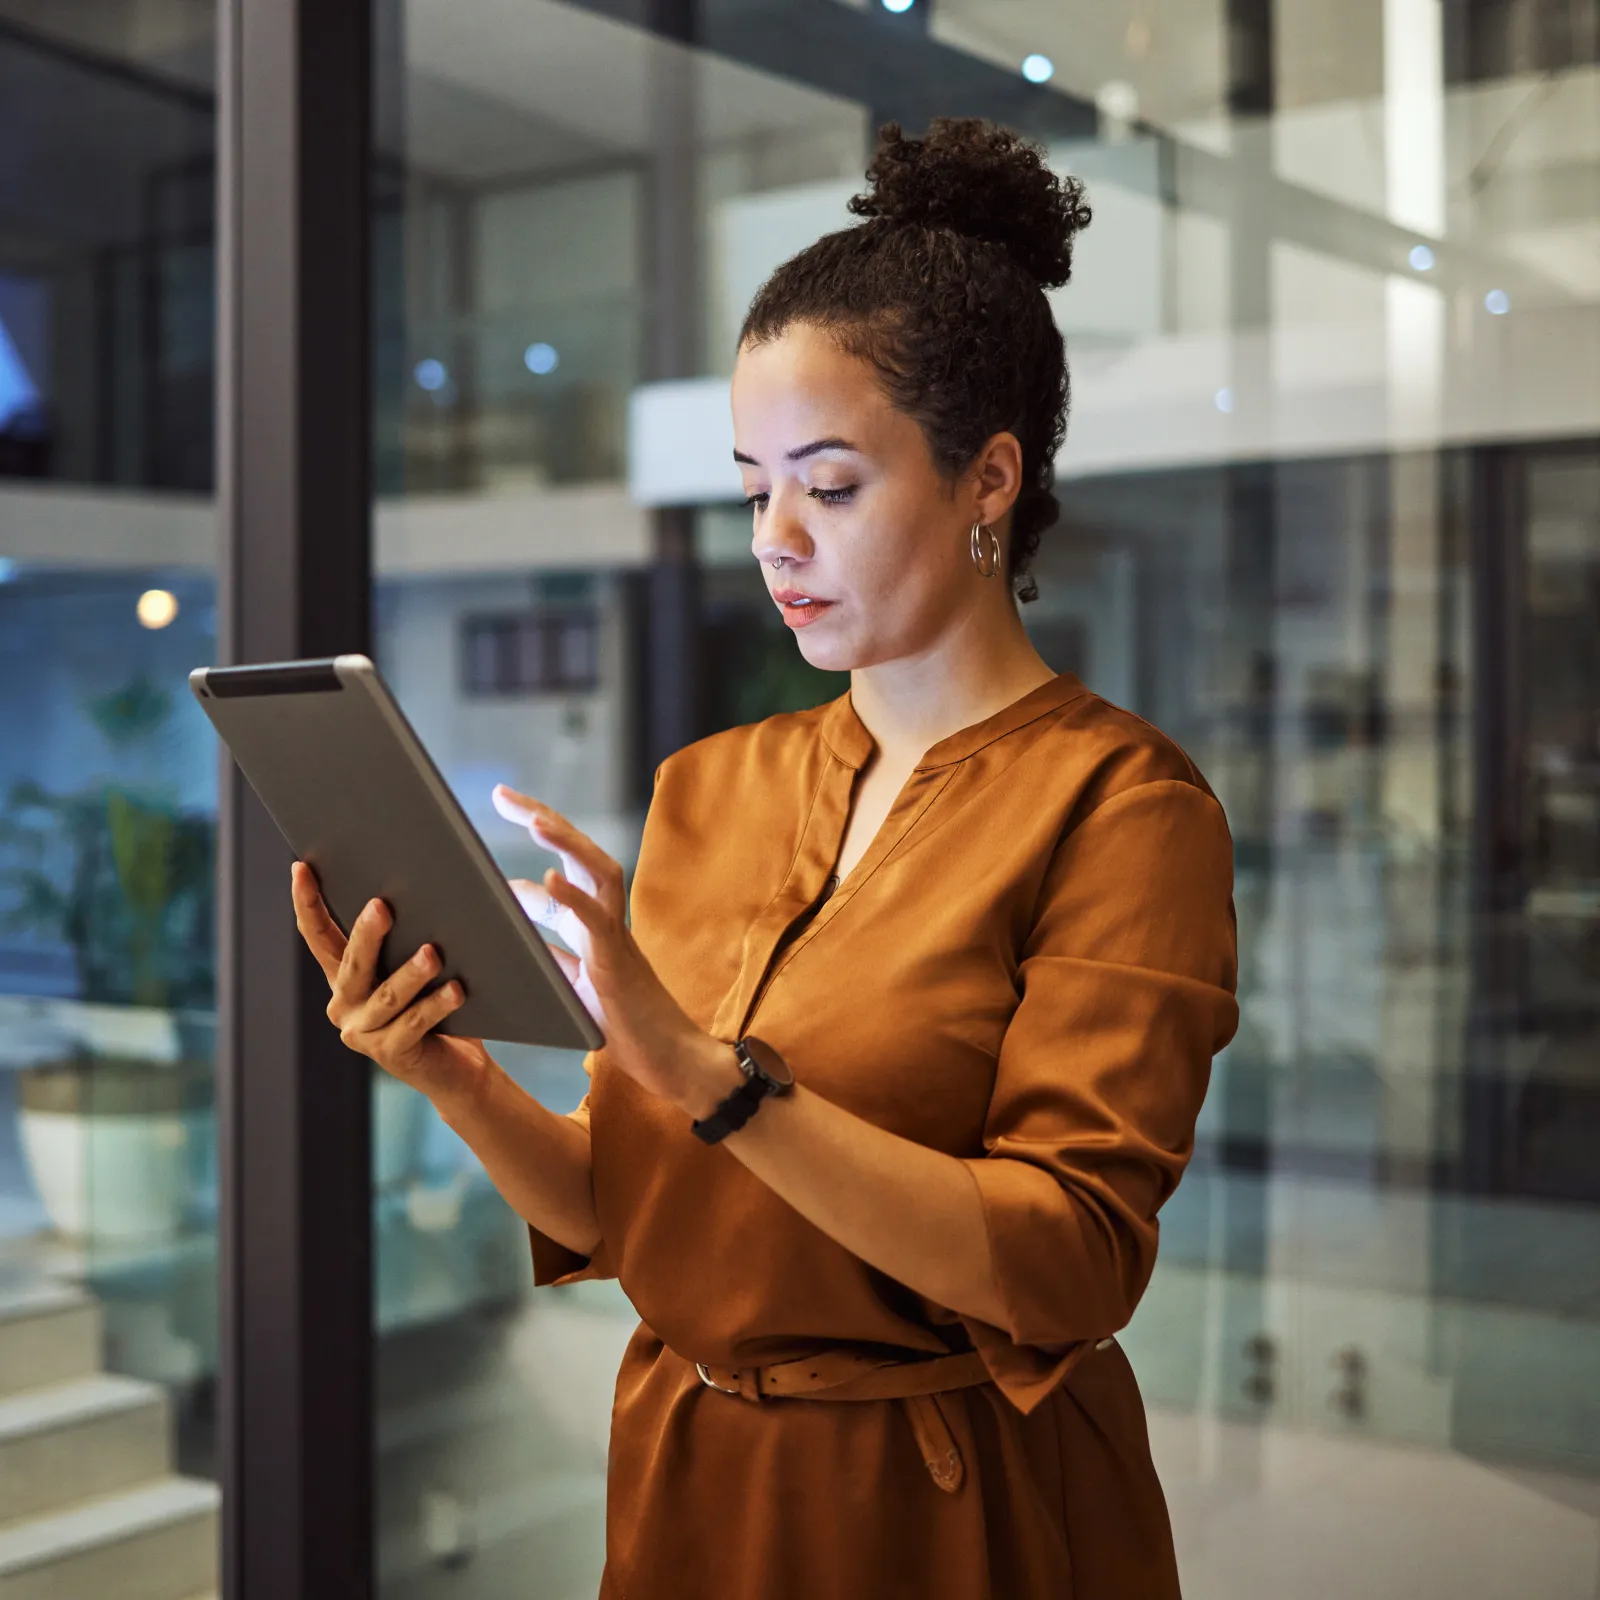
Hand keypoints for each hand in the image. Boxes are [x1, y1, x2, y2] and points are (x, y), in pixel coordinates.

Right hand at [291, 862, 492, 1103]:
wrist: (456, 1068)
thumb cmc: (441, 1002)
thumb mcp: (422, 966)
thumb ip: (416, 933)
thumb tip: (440, 882)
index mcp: (346, 976)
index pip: (319, 936)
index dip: (308, 903)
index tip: (302, 868)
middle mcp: (346, 1003)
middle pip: (353, 963)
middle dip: (367, 934)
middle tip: (383, 906)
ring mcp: (363, 1032)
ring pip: (387, 995)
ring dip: (411, 973)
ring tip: (432, 954)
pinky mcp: (390, 1054)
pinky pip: (414, 1023)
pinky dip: (436, 1005)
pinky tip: (457, 990)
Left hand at [493, 785, 741, 1117]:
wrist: (672, 1063)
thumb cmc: (628, 1028)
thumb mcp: (574, 988)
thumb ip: (550, 957)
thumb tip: (509, 935)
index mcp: (595, 927)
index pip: (564, 868)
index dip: (536, 839)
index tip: (503, 807)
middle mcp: (608, 922)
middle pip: (582, 854)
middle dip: (543, 818)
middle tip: (503, 793)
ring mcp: (617, 939)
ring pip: (598, 873)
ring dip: (565, 842)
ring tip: (532, 819)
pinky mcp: (620, 965)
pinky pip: (599, 923)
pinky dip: (575, 898)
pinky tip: (549, 879)